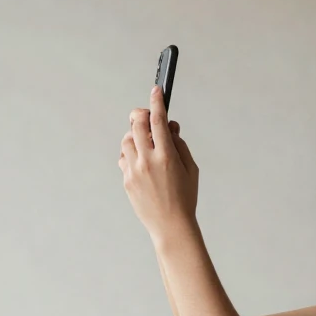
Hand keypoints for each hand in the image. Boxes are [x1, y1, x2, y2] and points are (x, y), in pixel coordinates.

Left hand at [119, 85, 199, 243]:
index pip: (159, 121)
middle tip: (148, 115)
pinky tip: (142, 160)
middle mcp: (147, 161)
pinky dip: (131, 153)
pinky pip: (124, 157)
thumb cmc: (185, 197)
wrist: (170, 225)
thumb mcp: (191, 168)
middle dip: (141, 115)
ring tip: (147, 143)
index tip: (156, 90)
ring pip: (127, 139)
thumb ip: (179, 144)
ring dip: (136, 134)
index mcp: (167, 156)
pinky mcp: (126, 180)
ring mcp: (134, 170)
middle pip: (136, 124)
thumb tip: (169, 126)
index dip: (157, 102)